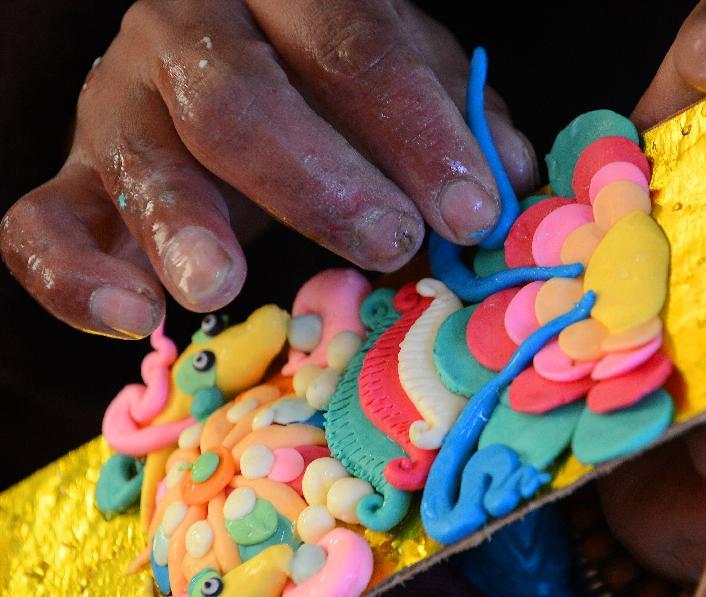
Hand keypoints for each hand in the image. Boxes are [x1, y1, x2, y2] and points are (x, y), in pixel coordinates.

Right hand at [0, 0, 536, 338]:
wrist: (226, 75)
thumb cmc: (330, 87)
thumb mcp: (401, 87)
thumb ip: (455, 119)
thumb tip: (510, 176)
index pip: (351, 40)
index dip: (415, 126)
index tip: (471, 210)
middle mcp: (185, 30)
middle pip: (237, 92)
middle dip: (318, 177)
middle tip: (390, 241)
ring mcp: (118, 104)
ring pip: (140, 151)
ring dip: (184, 223)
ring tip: (222, 285)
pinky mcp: (76, 178)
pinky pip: (40, 225)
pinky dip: (75, 276)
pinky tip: (137, 321)